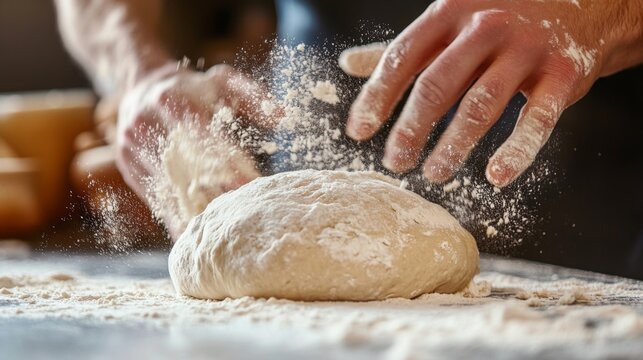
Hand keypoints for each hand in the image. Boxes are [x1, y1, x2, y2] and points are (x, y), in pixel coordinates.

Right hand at [116, 63, 275, 235]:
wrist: (142, 89)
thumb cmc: (193, 87)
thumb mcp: (222, 81)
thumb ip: (252, 96)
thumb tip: (284, 116)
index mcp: (172, 101)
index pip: (200, 137)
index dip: (224, 163)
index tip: (248, 185)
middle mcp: (146, 126)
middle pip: (183, 167)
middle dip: (213, 193)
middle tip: (240, 216)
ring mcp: (134, 151)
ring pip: (167, 188)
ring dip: (194, 211)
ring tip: (221, 234)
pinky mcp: (131, 170)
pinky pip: (156, 198)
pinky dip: (178, 216)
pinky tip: (197, 234)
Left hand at [344, 0, 642, 186]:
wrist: (582, 4)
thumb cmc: (498, 21)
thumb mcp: (447, 24)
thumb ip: (403, 49)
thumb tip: (348, 63)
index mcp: (450, 13)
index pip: (403, 57)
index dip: (377, 97)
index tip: (358, 131)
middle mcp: (485, 27)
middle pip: (437, 84)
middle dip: (411, 129)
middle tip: (394, 162)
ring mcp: (525, 49)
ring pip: (481, 105)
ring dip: (454, 146)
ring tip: (435, 174)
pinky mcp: (562, 74)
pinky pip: (537, 119)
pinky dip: (517, 151)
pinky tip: (495, 176)